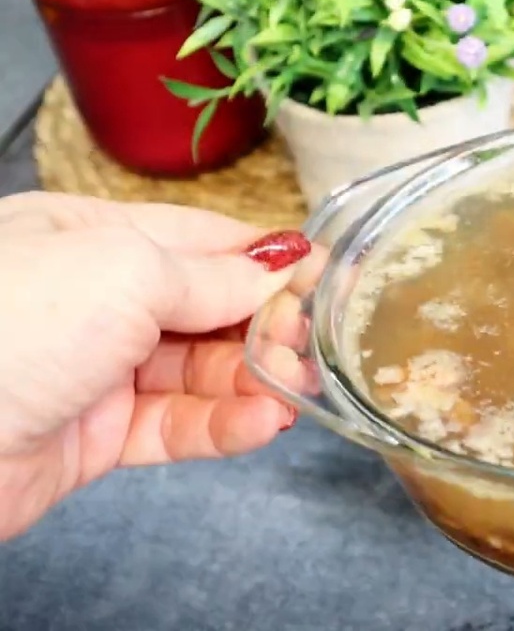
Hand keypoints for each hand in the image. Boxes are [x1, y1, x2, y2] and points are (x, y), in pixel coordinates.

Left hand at [0, 192, 311, 538]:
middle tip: (310, 343)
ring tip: (295, 390)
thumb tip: (280, 265)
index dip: (262, 257)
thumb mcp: (124, 271)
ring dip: (254, 379)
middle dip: (265, 323)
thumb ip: (211, 274)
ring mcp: (94, 370)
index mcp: (86, 235)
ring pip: (197, 371)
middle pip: (205, 307)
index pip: (197, 239)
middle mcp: (92, 299)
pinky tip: (261, 423)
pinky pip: (175, 427)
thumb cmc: (9, 324)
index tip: (323, 274)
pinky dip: (224, 426)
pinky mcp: (96, 437)